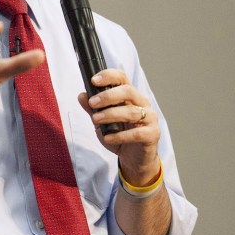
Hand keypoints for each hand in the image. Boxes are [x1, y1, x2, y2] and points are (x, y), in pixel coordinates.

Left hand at [77, 68, 160, 185]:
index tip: (93, 80)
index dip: (109, 76)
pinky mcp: (152, 134)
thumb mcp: (101, 122)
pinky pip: (137, 133)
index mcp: (130, 96)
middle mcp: (142, 104)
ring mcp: (150, 118)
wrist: (133, 158)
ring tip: (96, 120)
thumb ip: (92, 109)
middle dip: (108, 96)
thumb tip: (82, 95)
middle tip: (93, 103)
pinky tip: (108, 138)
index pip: (122, 79)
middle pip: (128, 91)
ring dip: (111, 114)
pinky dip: (120, 135)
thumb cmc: (118, 135)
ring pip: (132, 112)